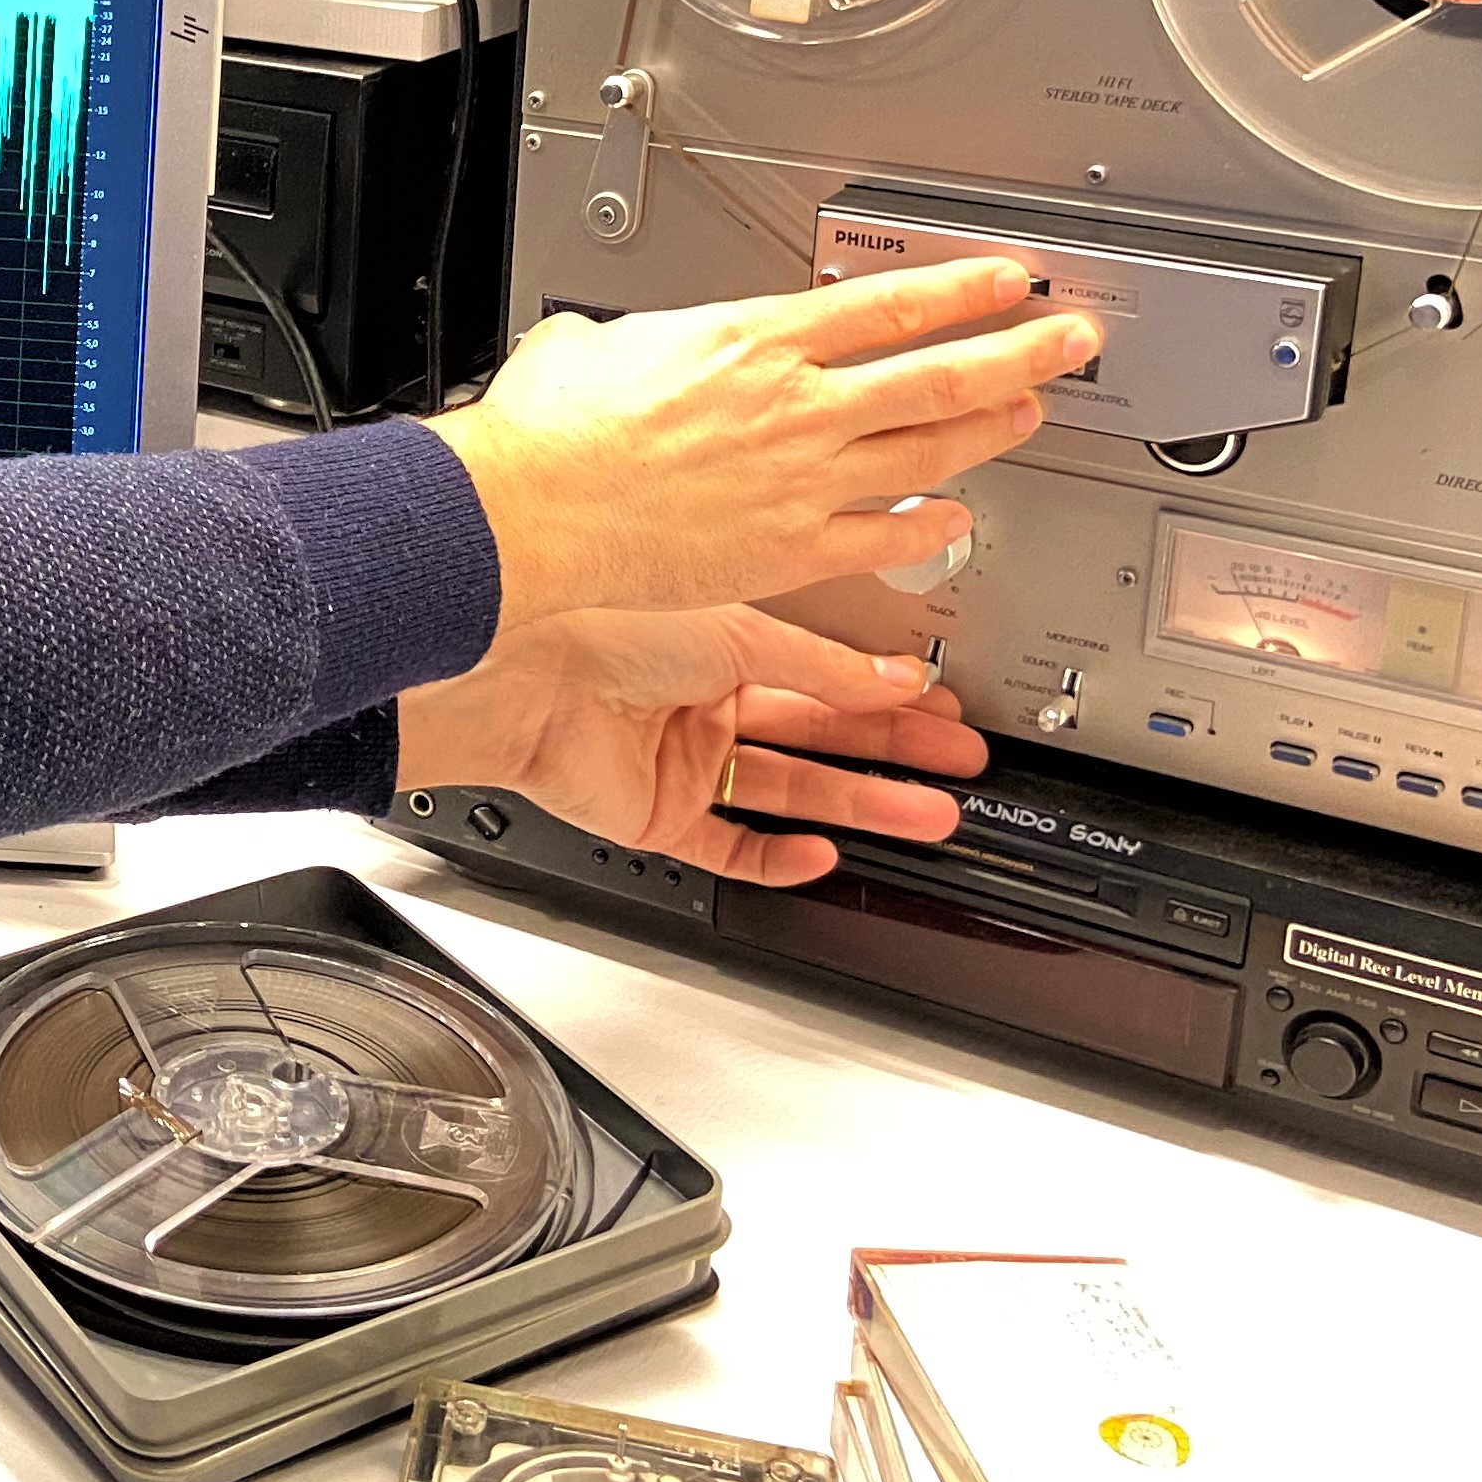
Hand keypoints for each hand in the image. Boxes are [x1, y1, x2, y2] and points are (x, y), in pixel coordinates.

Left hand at [399, 606, 983, 885]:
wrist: (524, 678)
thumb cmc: (606, 626)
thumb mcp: (740, 633)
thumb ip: (824, 667)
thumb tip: (898, 677)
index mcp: (721, 646)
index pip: (824, 677)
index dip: (885, 695)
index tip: (942, 707)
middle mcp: (703, 704)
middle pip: (818, 736)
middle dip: (892, 752)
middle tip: (957, 766)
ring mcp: (681, 762)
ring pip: (789, 792)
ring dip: (860, 805)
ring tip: (927, 815)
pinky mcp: (657, 816)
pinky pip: (728, 847)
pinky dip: (778, 856)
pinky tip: (823, 854)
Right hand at [429, 259, 1100, 621]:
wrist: (530, 512)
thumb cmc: (548, 433)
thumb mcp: (592, 344)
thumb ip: (634, 341)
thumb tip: (612, 344)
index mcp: (752, 340)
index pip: (888, 304)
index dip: (961, 289)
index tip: (1005, 281)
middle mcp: (794, 405)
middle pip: (938, 373)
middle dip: (1020, 351)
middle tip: (1069, 339)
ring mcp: (800, 481)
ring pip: (929, 451)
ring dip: (993, 430)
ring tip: (1031, 414)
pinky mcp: (788, 551)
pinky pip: (885, 537)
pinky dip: (931, 526)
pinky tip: (955, 519)